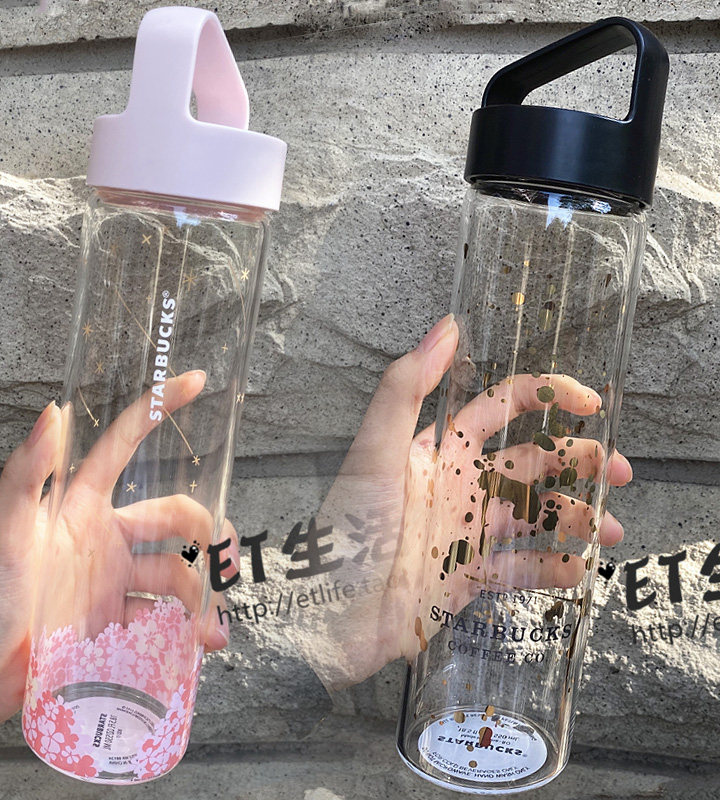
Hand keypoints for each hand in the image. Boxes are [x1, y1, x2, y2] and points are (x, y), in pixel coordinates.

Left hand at [0, 370, 233, 748]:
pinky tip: (196, 644)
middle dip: (206, 531)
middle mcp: (105, 537)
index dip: (159, 410)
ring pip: (176, 571)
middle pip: (173, 517)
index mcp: (81, 506)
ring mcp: (115, 579)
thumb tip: (52, 411)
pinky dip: (185, 627)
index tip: (195, 382)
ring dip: (200, 593)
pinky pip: (164, 615)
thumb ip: (26, 475)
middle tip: (225, 559)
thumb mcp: (2, 536)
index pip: (125, 446)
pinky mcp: (119, 618)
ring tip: (210, 628)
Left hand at [311, 315, 631, 687]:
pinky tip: (575, 570)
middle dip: (578, 460)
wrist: (331, 617)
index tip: (589, 402)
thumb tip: (446, 326)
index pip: (501, 407)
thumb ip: (405, 390)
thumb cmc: (347, 530)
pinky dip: (553, 569)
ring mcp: (467, 532)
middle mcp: (459, 485)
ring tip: (607, 528)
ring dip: (577, 516)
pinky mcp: (469, 577)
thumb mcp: (374, 454)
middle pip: (533, 460)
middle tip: (618, 471)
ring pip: (536, 514)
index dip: (546, 397)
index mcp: (440, 450)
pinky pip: (521, 568)